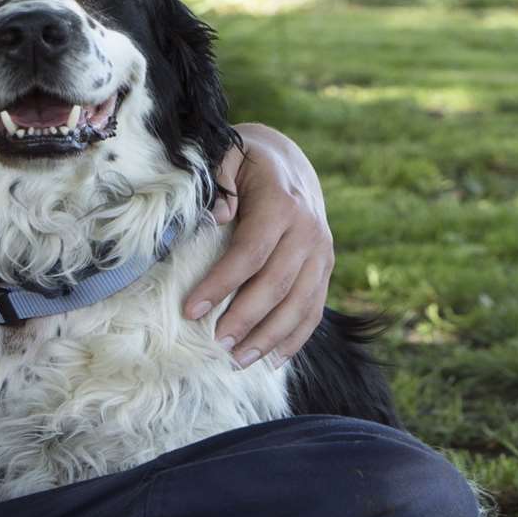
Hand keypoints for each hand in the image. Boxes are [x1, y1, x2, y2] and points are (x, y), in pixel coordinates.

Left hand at [183, 123, 332, 370]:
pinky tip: (271, 359)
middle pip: (276, 284)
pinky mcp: (326, 268)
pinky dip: (295, 338)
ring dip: (269, 337)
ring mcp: (322, 252)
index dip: (221, 284)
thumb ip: (218, 181)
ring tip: (237, 360)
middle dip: (245, 319)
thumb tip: (217, 218)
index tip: (191, 310)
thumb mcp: (227, 156)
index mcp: (281, 203)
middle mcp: (308, 231)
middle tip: (215, 344)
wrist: (289, 162)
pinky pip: (314, 309)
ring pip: (300, 304)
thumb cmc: (245, 163)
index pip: (250, 252)